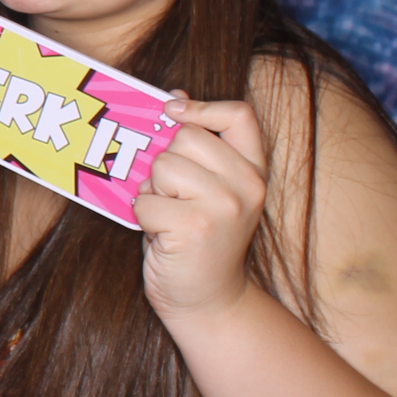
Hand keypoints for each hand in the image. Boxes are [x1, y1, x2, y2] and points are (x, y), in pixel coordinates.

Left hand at [136, 95, 268, 321]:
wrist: (206, 301)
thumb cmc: (196, 240)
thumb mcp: (207, 189)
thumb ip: (196, 147)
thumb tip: (174, 96)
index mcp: (254, 171)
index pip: (239, 114)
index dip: (202, 107)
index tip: (172, 113)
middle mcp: (248, 186)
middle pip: (184, 137)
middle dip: (165, 164)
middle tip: (175, 197)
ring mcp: (224, 206)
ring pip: (162, 167)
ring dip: (152, 191)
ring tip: (169, 216)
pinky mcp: (195, 227)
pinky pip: (144, 201)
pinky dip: (142, 218)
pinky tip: (162, 235)